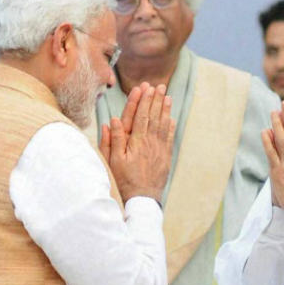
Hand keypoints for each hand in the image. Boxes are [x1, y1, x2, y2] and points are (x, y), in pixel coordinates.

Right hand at [105, 84, 174, 202]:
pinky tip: (171, 118)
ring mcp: (159, 149)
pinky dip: (170, 127)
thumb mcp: (113, 161)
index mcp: (136, 142)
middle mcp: (149, 143)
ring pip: (163, 125)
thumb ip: (113, 140)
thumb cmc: (123, 180)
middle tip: (159, 86)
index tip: (145, 88)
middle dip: (155, 100)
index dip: (143, 100)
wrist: (142, 199)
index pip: (140, 116)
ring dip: (165, 109)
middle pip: (153, 117)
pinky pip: (169, 138)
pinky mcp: (165, 157)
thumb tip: (112, 121)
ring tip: (167, 96)